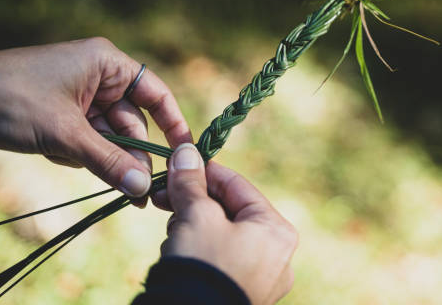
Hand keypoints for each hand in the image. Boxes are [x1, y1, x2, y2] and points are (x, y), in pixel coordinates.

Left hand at [0, 38, 191, 198]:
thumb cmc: (10, 99)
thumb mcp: (64, 133)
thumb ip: (108, 161)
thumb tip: (144, 189)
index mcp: (106, 64)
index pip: (156, 93)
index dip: (174, 123)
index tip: (185, 154)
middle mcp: (98, 77)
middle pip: (133, 121)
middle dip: (133, 154)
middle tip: (141, 192)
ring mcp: (80, 97)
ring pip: (110, 135)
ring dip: (105, 159)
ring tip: (103, 180)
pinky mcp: (63, 115)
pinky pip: (89, 140)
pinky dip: (81, 155)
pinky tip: (58, 155)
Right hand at [153, 144, 297, 304]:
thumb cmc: (202, 263)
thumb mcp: (195, 215)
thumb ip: (191, 182)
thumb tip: (186, 151)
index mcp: (276, 230)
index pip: (238, 186)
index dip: (205, 171)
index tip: (178, 164)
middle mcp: (278, 255)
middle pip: (229, 211)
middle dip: (194, 201)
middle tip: (164, 195)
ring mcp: (262, 278)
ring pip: (222, 234)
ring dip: (193, 224)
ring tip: (172, 229)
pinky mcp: (243, 293)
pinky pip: (221, 258)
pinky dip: (199, 248)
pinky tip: (177, 249)